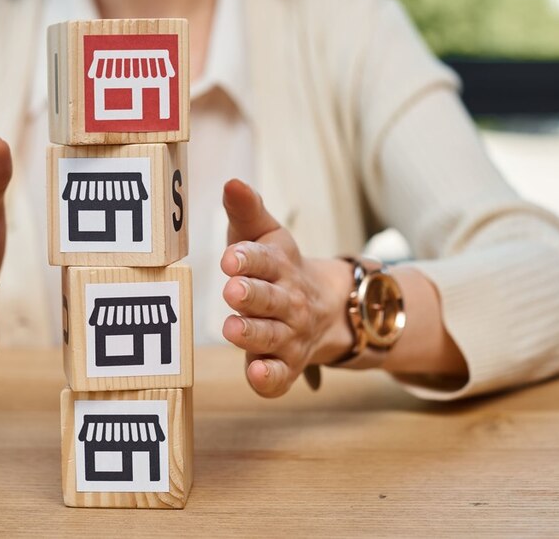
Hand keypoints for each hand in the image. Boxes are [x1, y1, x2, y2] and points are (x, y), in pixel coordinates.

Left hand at [219, 179, 354, 396]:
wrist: (327, 307)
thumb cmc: (277, 267)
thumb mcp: (266, 235)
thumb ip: (247, 211)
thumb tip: (231, 182)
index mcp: (280, 265)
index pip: (265, 259)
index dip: (248, 258)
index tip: (230, 257)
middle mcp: (288, 301)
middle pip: (270, 298)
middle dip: (252, 294)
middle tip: (232, 290)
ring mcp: (290, 335)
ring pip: (272, 336)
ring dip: (253, 333)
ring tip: (232, 328)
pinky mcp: (286, 365)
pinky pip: (279, 375)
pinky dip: (268, 377)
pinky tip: (254, 373)